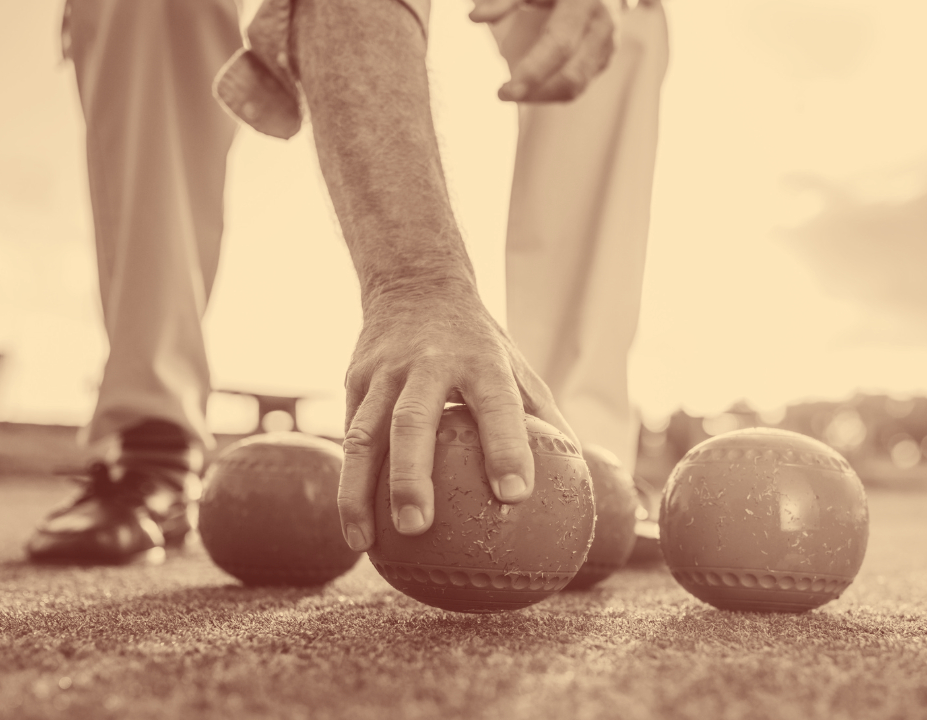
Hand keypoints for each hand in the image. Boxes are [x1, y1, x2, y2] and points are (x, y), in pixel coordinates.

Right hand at [336, 280, 576, 551]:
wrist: (416, 282)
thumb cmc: (478, 342)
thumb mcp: (516, 366)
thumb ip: (543, 419)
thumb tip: (577, 480)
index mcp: (480, 361)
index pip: (496, 406)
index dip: (506, 448)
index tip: (515, 496)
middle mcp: (428, 365)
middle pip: (413, 422)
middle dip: (412, 476)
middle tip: (418, 528)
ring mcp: (385, 372)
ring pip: (365, 434)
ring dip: (359, 491)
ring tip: (364, 543)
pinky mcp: (354, 380)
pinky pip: (349, 437)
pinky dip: (348, 484)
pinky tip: (356, 528)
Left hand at [470, 0, 619, 101]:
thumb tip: (474, 18)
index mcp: (583, 4)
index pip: (559, 46)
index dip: (533, 71)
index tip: (505, 91)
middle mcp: (601, 27)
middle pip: (571, 75)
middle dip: (536, 92)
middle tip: (503, 94)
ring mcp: (608, 46)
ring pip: (576, 86)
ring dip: (543, 96)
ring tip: (515, 91)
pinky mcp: (605, 58)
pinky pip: (579, 84)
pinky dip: (552, 90)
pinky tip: (533, 87)